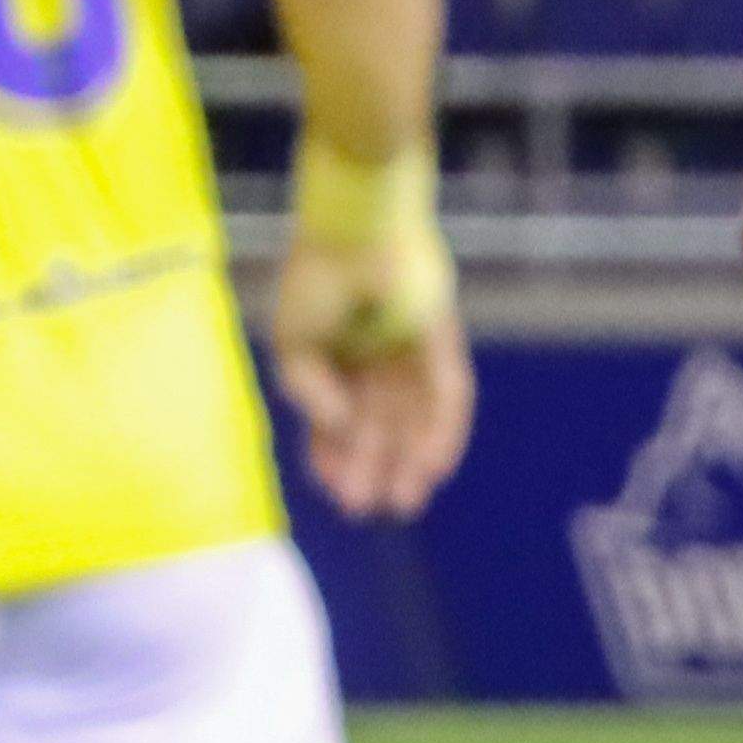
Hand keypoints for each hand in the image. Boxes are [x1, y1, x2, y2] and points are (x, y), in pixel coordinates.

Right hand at [270, 238, 472, 520]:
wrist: (351, 232)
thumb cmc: (314, 281)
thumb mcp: (293, 347)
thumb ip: (310, 392)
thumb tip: (339, 429)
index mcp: (338, 358)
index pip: (340, 420)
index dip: (334, 457)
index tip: (333, 492)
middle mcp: (378, 359)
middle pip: (380, 425)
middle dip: (373, 468)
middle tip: (369, 510)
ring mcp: (410, 352)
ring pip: (414, 419)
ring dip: (408, 461)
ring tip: (403, 502)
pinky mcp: (441, 342)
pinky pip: (449, 395)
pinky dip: (443, 432)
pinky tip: (434, 467)